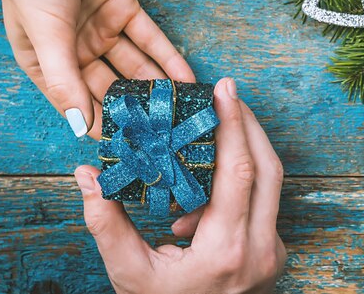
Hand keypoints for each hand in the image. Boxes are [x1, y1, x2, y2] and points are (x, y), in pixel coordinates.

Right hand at [0, 0, 193, 138]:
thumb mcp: (44, 32)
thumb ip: (63, 79)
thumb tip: (77, 125)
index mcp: (48, 63)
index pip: (80, 104)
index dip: (105, 125)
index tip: (133, 148)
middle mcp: (76, 51)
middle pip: (113, 87)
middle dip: (141, 109)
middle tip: (170, 132)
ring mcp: (102, 29)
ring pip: (136, 65)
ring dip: (160, 85)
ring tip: (185, 109)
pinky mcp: (124, 8)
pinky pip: (150, 39)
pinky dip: (168, 57)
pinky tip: (187, 77)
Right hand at [74, 78, 286, 293]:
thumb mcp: (130, 274)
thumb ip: (108, 224)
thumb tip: (88, 175)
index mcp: (227, 251)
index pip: (239, 173)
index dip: (234, 126)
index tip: (226, 90)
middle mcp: (261, 249)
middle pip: (268, 168)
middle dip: (249, 125)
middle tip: (227, 95)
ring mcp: (274, 251)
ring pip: (272, 183)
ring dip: (247, 150)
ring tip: (213, 134)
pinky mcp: (275, 251)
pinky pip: (264, 202)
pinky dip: (241, 183)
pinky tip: (206, 193)